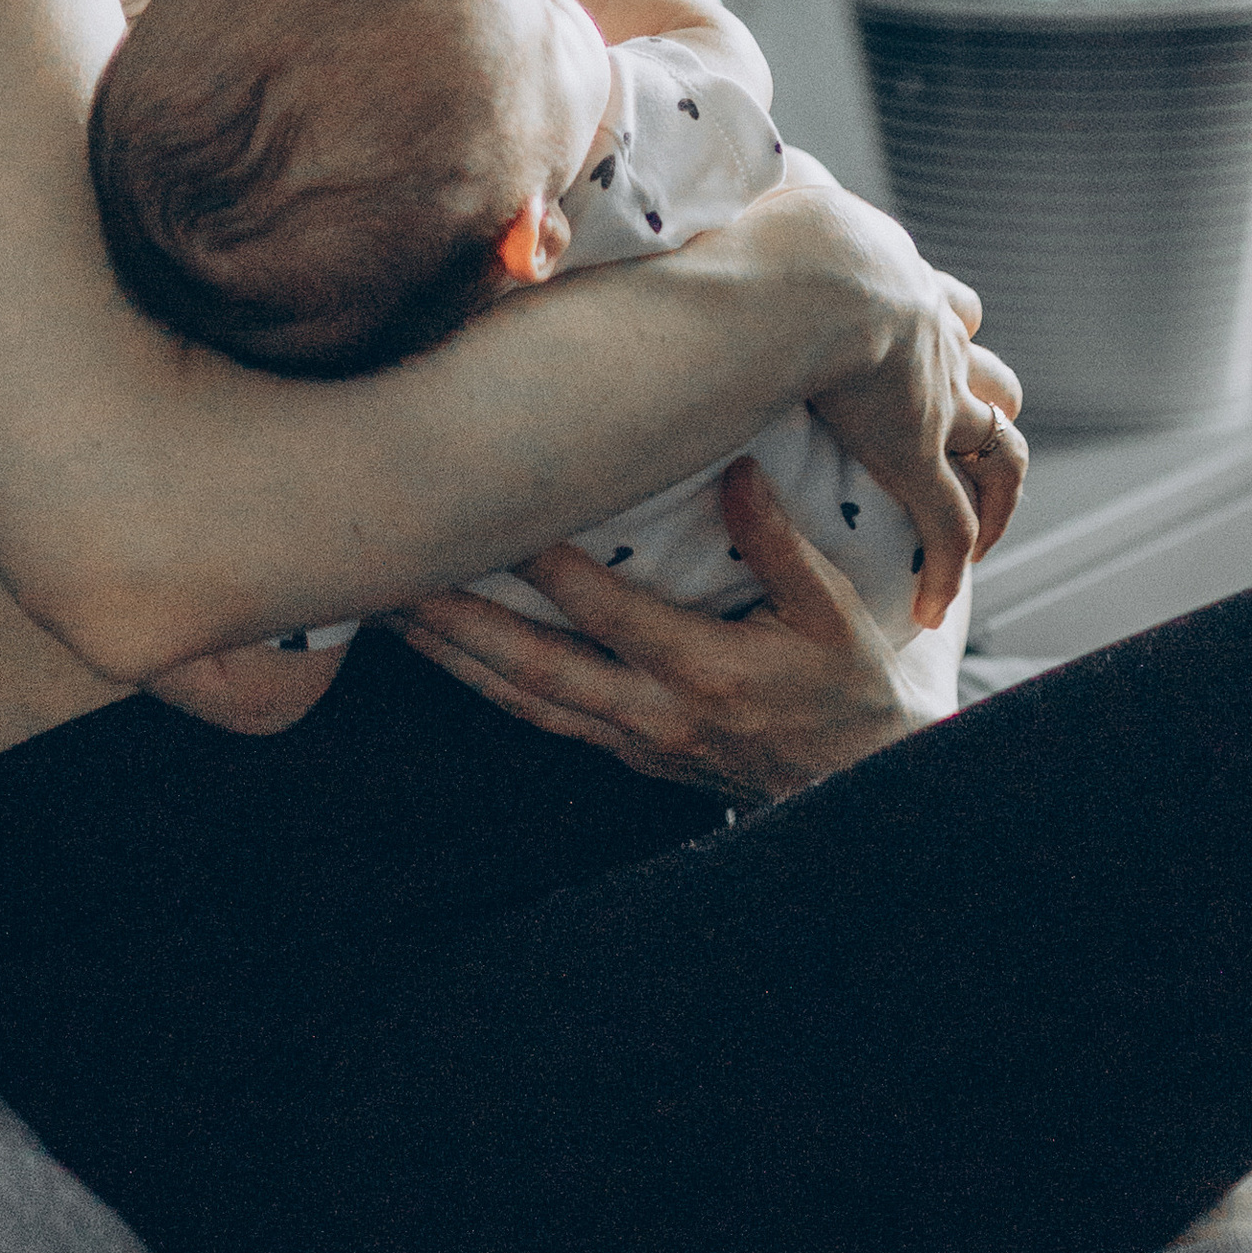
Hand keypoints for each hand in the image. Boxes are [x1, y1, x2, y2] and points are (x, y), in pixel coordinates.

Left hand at [391, 455, 949, 805]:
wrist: (862, 786)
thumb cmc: (851, 689)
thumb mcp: (834, 612)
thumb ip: (778, 542)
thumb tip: (734, 466)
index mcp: (707, 674)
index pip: (606, 612)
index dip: (546, 563)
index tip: (494, 507)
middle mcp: (656, 716)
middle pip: (534, 668)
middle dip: (458, 623)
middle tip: (392, 578)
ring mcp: (634, 743)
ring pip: (524, 700)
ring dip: (454, 657)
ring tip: (389, 613)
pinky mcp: (627, 755)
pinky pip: (542, 717)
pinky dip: (488, 685)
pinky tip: (446, 655)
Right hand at [760, 166, 1026, 619]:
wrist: (816, 282)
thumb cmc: (780, 235)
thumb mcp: (777, 194)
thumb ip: (756, 187)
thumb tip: (717, 158)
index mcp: (898, 279)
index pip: (941, 301)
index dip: (940, 324)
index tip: (928, 340)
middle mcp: (929, 337)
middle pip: (984, 368)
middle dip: (984, 394)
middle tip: (968, 427)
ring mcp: (931, 400)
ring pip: (994, 446)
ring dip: (994, 487)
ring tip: (982, 527)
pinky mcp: (918, 460)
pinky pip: (947, 526)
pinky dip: (947, 566)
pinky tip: (932, 606)